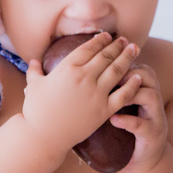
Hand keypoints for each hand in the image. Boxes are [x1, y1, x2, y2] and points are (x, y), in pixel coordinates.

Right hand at [22, 33, 140, 153]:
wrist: (44, 136)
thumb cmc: (35, 111)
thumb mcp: (33, 86)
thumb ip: (34, 71)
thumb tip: (33, 60)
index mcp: (67, 69)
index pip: (88, 48)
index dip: (99, 40)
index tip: (107, 36)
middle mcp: (84, 77)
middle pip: (106, 56)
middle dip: (117, 46)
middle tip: (125, 40)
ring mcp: (95, 94)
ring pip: (117, 71)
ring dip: (127, 58)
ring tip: (135, 49)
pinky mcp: (103, 110)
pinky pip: (123, 95)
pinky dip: (132, 84)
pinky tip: (139, 76)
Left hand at [111, 65, 168, 172]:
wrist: (142, 158)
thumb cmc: (126, 126)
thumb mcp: (120, 105)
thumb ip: (112, 88)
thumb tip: (86, 70)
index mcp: (144, 89)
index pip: (137, 66)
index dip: (122, 62)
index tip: (102, 63)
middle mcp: (153, 100)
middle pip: (147, 76)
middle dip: (129, 73)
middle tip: (109, 77)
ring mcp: (155, 117)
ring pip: (151, 96)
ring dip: (132, 94)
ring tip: (113, 97)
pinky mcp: (152, 135)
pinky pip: (142, 125)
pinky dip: (127, 121)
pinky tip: (113, 120)